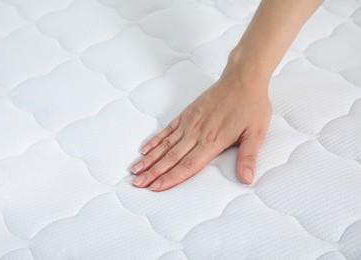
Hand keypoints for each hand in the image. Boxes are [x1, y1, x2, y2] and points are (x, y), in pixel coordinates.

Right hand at [130, 56, 271, 191]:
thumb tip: (246, 179)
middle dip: (153, 172)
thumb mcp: (256, 133)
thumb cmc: (250, 105)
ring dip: (149, 158)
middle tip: (137, 184)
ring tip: (135, 170)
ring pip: (165, 144)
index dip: (171, 178)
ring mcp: (189, 123)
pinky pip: (167, 130)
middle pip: (171, 157)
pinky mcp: (187, 114)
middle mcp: (197, 133)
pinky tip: (145, 149)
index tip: (155, 187)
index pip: (188, 165)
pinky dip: (155, 140)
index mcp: (213, 141)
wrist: (242, 79)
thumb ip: (248, 157)